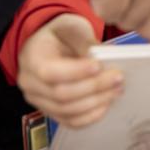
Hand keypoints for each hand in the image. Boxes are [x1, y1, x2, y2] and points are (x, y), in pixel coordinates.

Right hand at [16, 13, 122, 127]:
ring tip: (116, 89)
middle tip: (118, 78)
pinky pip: (71, 122)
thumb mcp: (71, 28)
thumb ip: (85, 42)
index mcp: (32, 58)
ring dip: (96, 102)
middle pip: (61, 94)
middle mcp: (31, 84)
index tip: (99, 66)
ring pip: (67, 111)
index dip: (75, 72)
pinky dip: (91, 116)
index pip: (50, 72)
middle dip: (93, 87)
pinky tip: (106, 103)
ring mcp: (40, 101)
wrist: (49, 46)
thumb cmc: (60, 35)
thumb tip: (105, 56)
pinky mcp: (52, 112)